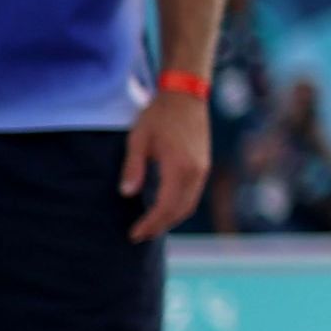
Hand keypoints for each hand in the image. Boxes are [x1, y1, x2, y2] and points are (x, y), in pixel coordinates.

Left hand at [118, 82, 210, 243]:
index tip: (133, 234)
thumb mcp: (138, 139)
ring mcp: (202, 170)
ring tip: (150, 226)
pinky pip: (192, 195)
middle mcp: (195, 173)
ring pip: (188, 205)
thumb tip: (126, 194)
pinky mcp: (203, 166)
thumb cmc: (158, 115)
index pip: (165, 207)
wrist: (186, 95)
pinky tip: (164, 207)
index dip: (149, 224)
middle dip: (159, 226)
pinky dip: (179, 207)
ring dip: (170, 219)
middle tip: (139, 235)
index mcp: (179, 168)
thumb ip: (133, 168)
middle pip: (179, 211)